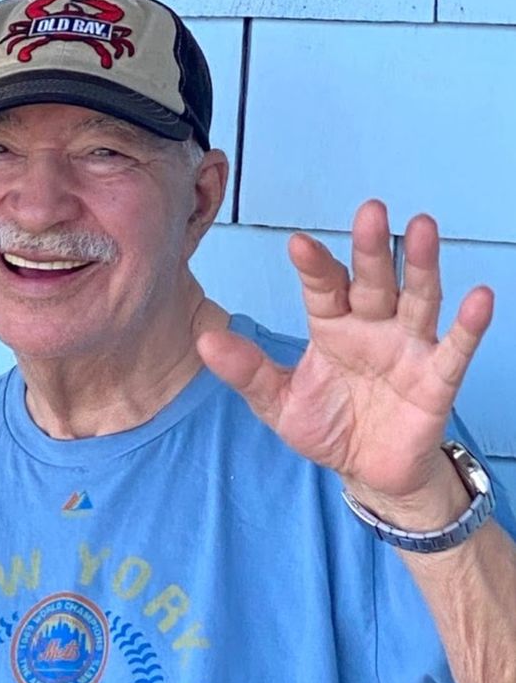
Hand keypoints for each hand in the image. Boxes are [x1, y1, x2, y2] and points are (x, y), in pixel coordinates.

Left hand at [197, 199, 492, 515]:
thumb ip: (247, 370)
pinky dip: (468, 324)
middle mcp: (373, 327)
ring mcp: (408, 348)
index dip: (314, 266)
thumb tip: (204, 340)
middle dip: (371, 248)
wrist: (367, 471)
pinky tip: (478, 296)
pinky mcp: (436, 379)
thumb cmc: (326, 427)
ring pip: (418, 299)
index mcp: (331, 327)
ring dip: (421, 265)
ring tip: (422, 227)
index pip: (323, 288)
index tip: (299, 243)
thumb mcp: (277, 402)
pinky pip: (455, 348)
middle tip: (369, 211)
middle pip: (374, 281)